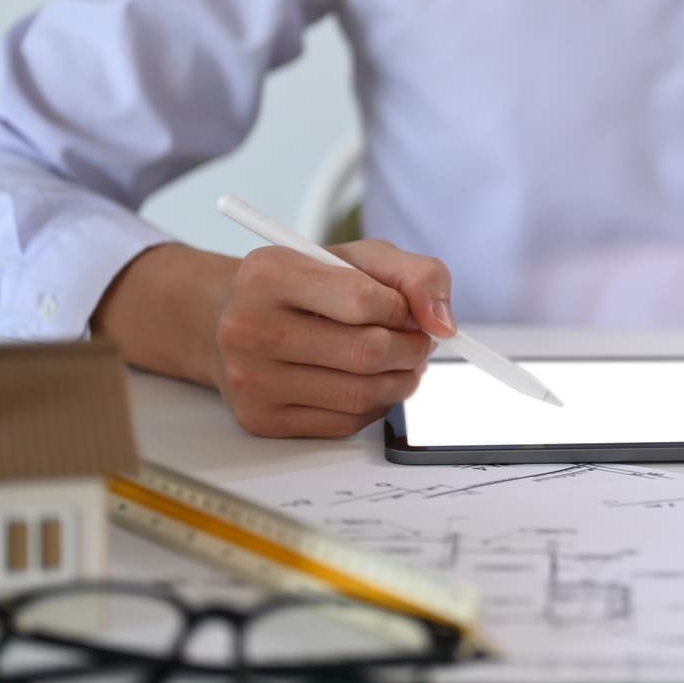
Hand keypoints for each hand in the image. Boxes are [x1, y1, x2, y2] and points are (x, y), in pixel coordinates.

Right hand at [211, 239, 460, 438]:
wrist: (240, 320)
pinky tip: (371, 383)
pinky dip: (375, 406)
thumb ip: (415, 275)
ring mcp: (250, 379)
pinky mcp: (261, 420)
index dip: (402, 309)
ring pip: (361, 394)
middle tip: (417, 341)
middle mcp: (248, 327)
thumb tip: (443, 324)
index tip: (405, 310)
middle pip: (366, 352)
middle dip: (411, 348)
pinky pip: (345, 423)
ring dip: (402, 381)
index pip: (362, 300)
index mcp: (269, 274)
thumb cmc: (307, 286)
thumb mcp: (360, 259)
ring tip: (402, 362)